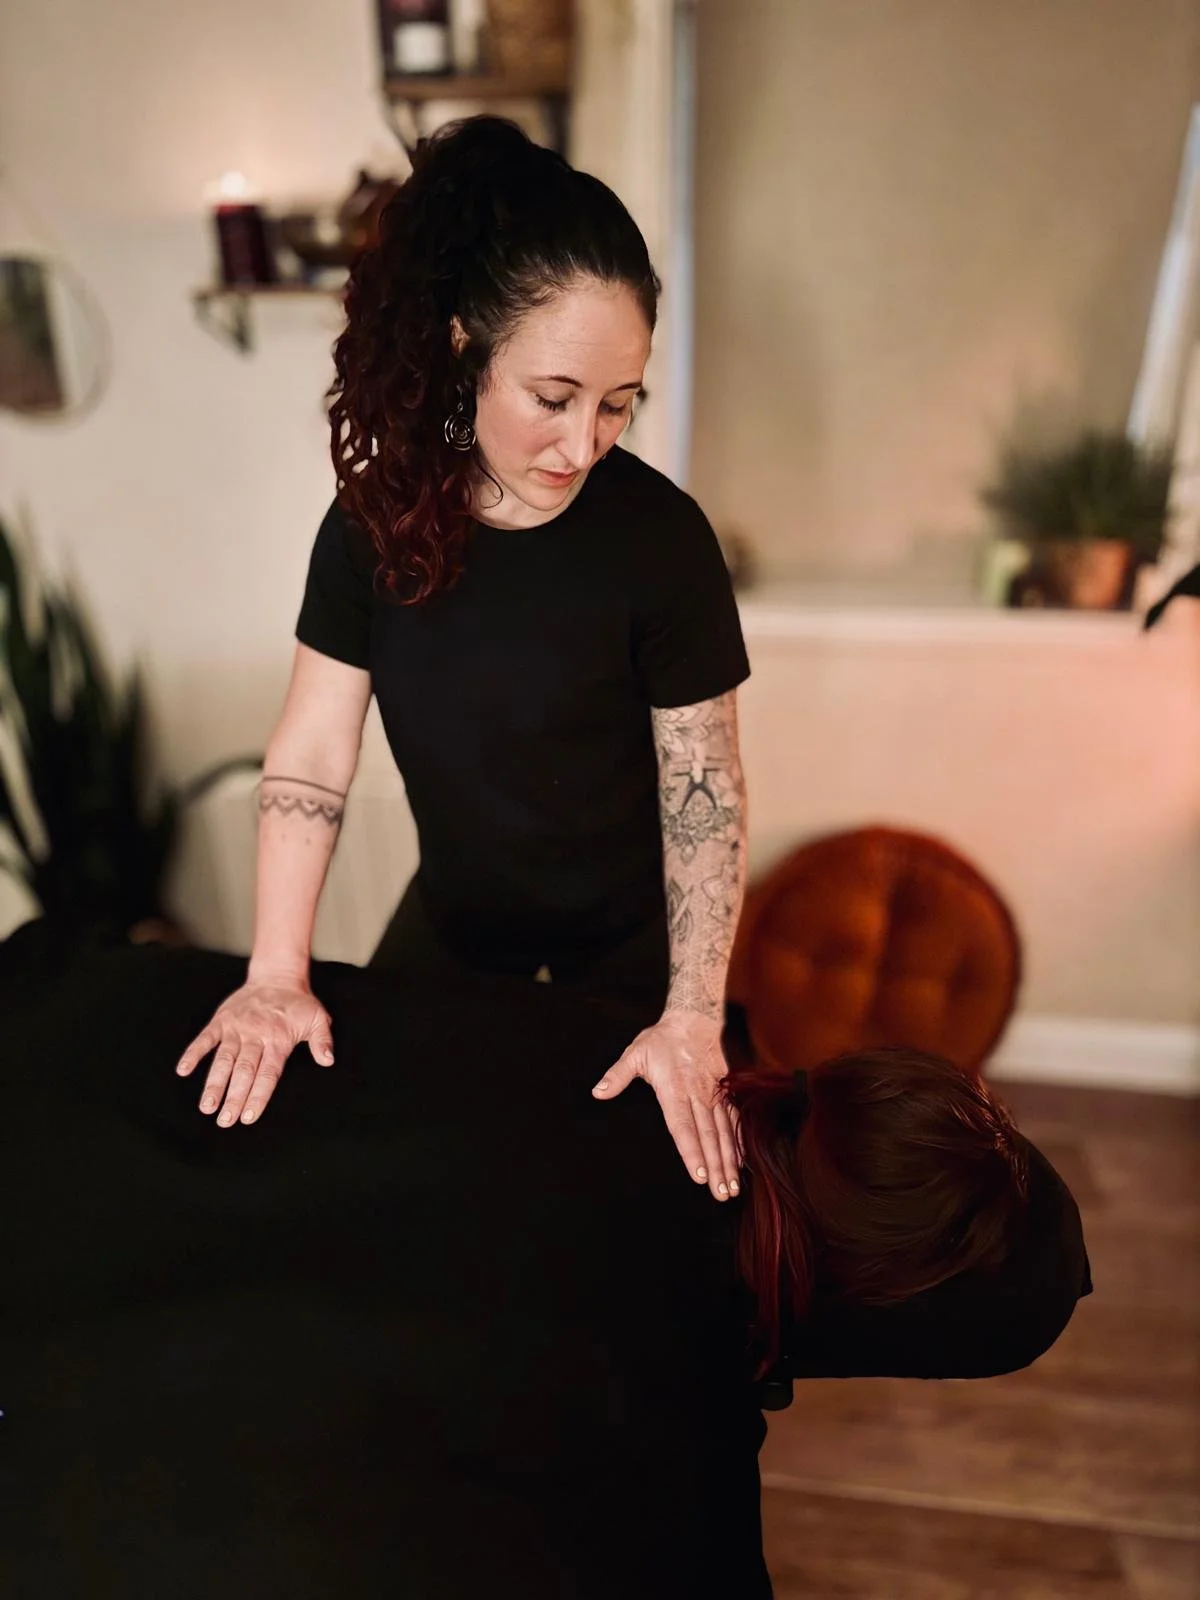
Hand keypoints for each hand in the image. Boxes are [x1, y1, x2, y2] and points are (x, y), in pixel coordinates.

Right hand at [174, 979, 333, 1126]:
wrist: (277, 975)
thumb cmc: (298, 1003)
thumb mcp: (317, 1019)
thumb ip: (322, 1041)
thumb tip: (328, 1061)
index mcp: (278, 1040)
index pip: (267, 1074)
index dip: (257, 1096)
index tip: (248, 1117)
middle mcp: (256, 1036)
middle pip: (243, 1072)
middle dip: (234, 1098)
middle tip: (225, 1121)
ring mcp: (237, 1028)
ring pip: (224, 1060)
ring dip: (214, 1084)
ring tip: (206, 1107)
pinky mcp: (222, 1020)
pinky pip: (205, 1038)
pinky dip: (193, 1053)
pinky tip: (183, 1070)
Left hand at [592, 1010, 739, 1200]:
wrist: (694, 1018)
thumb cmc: (661, 1039)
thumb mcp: (635, 1053)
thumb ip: (617, 1075)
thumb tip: (598, 1092)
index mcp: (674, 1089)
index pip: (682, 1126)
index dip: (691, 1151)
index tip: (697, 1175)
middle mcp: (697, 1094)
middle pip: (707, 1135)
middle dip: (715, 1166)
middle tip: (720, 1192)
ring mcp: (713, 1093)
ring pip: (723, 1131)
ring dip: (728, 1160)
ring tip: (731, 1186)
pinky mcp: (724, 1090)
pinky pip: (732, 1119)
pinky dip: (737, 1142)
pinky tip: (739, 1162)